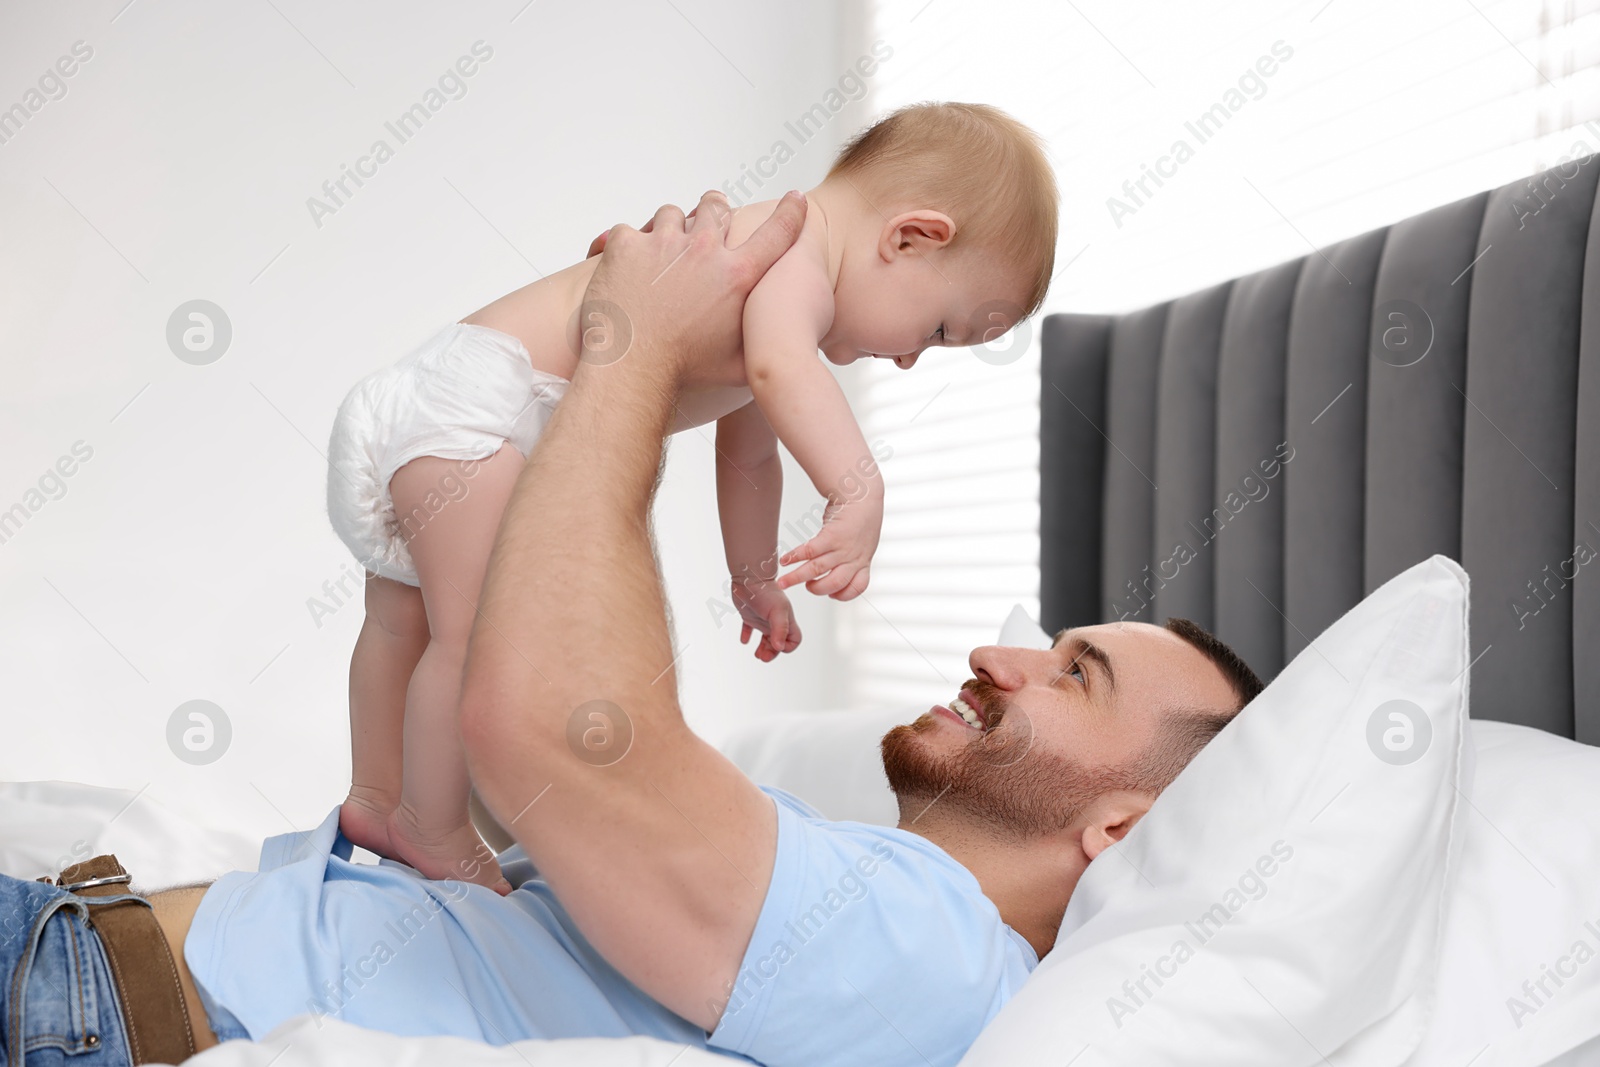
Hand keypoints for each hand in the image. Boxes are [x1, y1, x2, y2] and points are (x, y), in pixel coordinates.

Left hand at [579, 190, 806, 388]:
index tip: (794, 199)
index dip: (790, 212)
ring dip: (671, 228)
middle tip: (708, 224)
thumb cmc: (681, 370)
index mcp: (738, 276)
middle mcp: (705, 251)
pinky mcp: (628, 244)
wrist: (631, 368)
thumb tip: (774, 348)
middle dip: (715, 212)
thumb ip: (759, 349)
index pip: (777, 233)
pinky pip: (629, 230)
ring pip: (672, 214)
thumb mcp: (736, 367)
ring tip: (662, 252)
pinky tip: (628, 268)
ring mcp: (664, 243)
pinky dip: (629, 246)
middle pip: (718, 208)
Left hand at [731, 575, 800, 662]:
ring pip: (766, 638)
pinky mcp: (749, 615)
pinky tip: (744, 641)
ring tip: (757, 654)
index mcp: (785, 620)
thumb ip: (780, 630)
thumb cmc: (766, 591)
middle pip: (779, 642)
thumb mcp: (777, 611)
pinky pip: (749, 629)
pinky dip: (747, 636)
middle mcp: (776, 621)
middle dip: (772, 652)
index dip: (788, 646)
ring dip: (763, 648)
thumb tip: (779, 648)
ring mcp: (763, 618)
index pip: (794, 639)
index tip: (777, 646)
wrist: (750, 576)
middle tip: (762, 657)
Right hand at [777, 495, 881, 600]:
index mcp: (863, 561)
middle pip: (835, 584)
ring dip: (796, 578)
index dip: (843, 594)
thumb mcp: (864, 542)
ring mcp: (842, 547)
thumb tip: (837, 567)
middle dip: (817, 590)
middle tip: (806, 588)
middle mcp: (853, 557)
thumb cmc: (861, 517)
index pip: (857, 588)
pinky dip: (794, 557)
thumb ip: (853, 556)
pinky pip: (809, 551)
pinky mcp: (831, 535)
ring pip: (817, 569)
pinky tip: (784, 560)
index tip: (831, 594)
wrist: (863, 494)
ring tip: (782, 582)